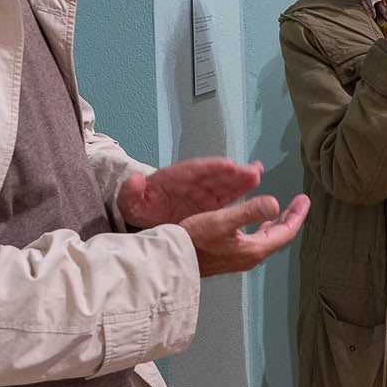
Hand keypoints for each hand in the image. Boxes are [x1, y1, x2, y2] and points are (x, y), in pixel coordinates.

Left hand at [119, 158, 264, 228]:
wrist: (145, 219)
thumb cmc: (140, 208)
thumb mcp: (130, 202)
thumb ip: (131, 192)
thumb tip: (135, 180)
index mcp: (172, 179)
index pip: (193, 171)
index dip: (210, 169)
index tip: (226, 166)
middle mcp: (191, 182)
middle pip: (213, 175)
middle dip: (232, 173)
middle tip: (250, 171)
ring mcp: (203, 191)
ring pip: (225, 183)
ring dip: (241, 179)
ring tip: (256, 173)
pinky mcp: (211, 203)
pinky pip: (229, 194)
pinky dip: (242, 187)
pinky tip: (255, 179)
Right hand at [182, 193, 309, 275]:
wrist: (172, 261)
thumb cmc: (194, 240)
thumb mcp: (222, 220)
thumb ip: (250, 211)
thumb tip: (276, 203)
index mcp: (254, 249)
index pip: (285, 231)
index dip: (297, 214)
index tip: (304, 199)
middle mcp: (250, 256)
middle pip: (279, 236)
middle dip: (290, 218)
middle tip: (299, 203)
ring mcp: (240, 258)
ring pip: (267, 239)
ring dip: (276, 224)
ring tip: (283, 211)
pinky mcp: (230, 257)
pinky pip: (255, 241)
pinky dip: (262, 229)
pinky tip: (257, 224)